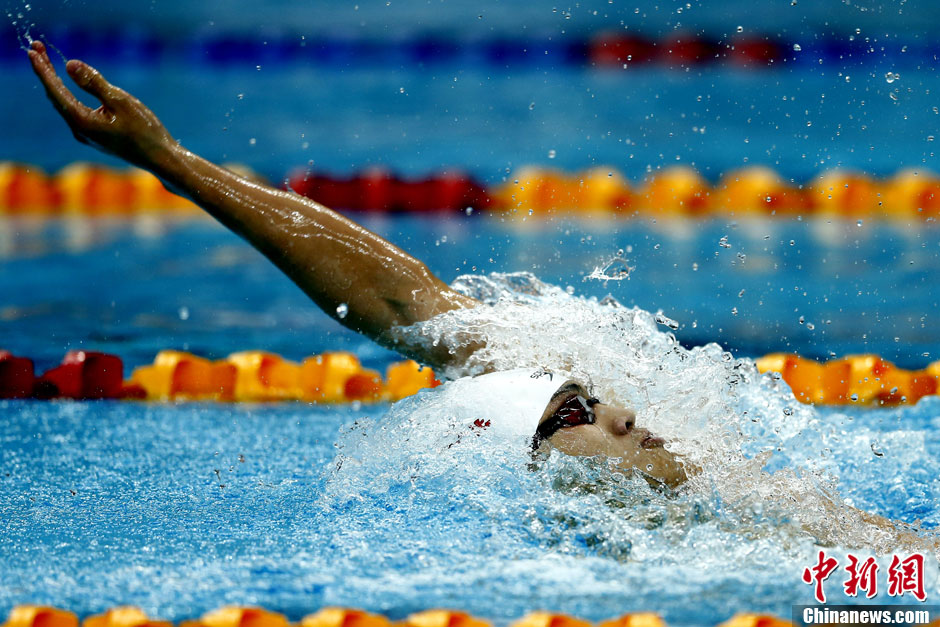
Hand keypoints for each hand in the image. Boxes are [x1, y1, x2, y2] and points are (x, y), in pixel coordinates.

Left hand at [27, 40, 176, 168]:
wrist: (160, 158)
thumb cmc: (145, 130)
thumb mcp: (121, 101)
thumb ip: (94, 83)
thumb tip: (69, 64)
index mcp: (82, 122)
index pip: (55, 91)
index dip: (43, 69)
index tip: (32, 50)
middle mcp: (79, 130)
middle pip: (55, 97)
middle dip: (46, 72)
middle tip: (36, 48)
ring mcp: (86, 135)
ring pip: (64, 104)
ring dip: (55, 83)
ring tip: (46, 62)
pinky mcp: (95, 135)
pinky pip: (74, 111)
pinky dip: (67, 94)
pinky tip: (66, 86)